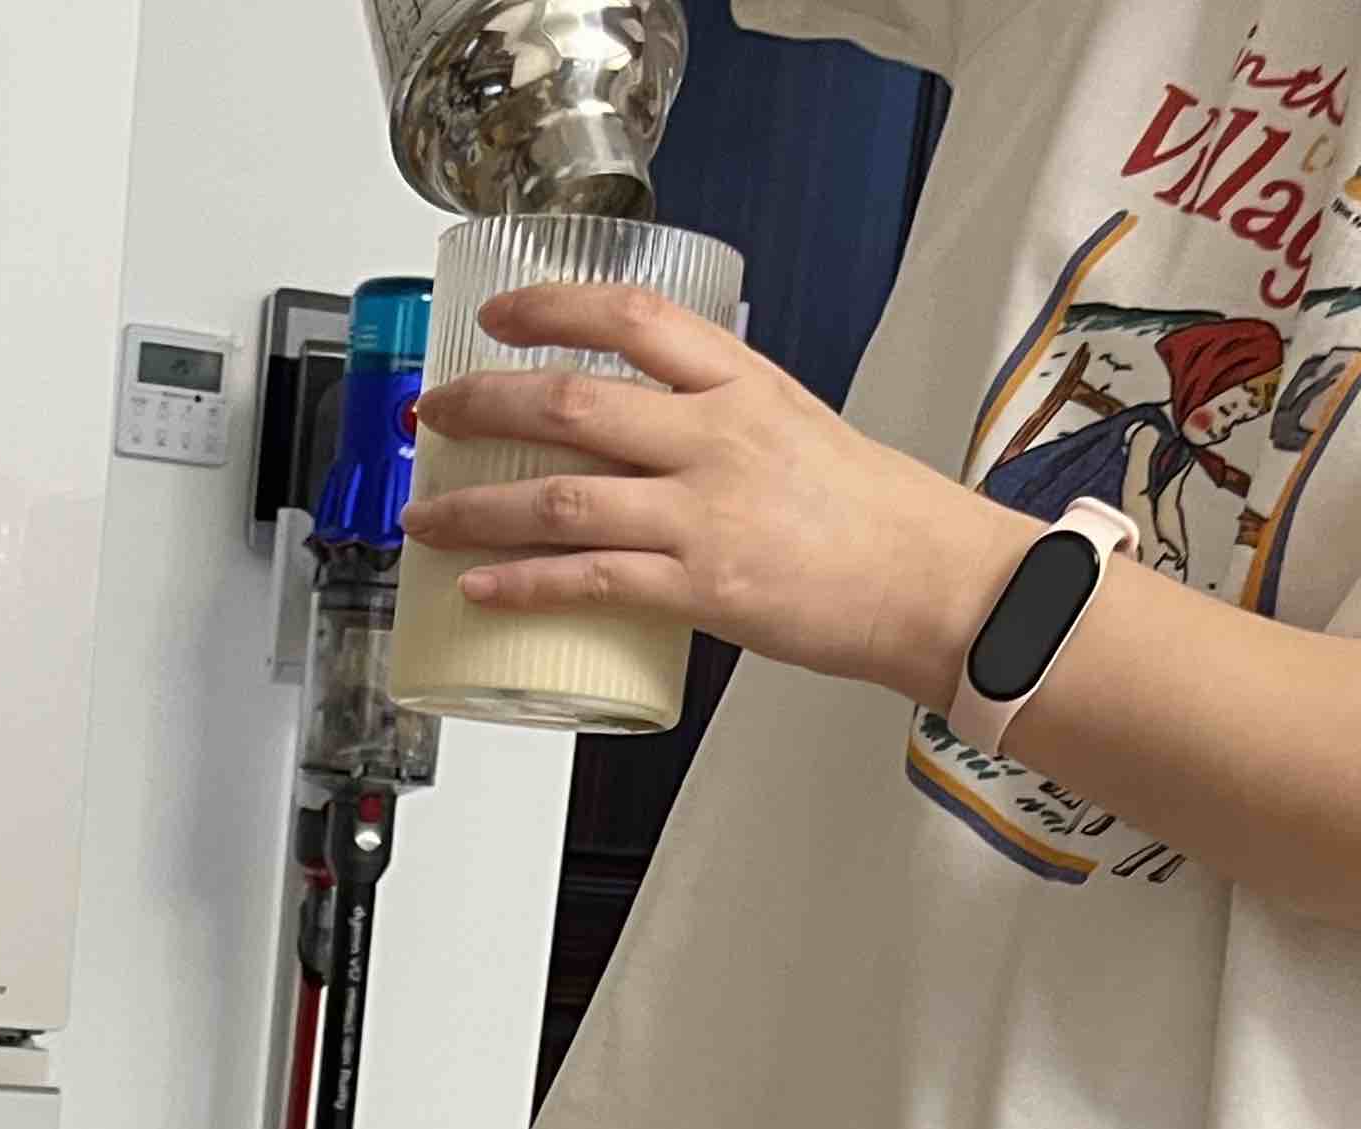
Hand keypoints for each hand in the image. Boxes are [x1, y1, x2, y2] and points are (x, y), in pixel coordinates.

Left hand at [403, 284, 1031, 710]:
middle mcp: (715, 435)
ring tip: (429, 520)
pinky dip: (524, 584)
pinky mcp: (701, 587)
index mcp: (740, 381)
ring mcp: (703, 512)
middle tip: (435, 414)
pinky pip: (589, 579)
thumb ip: (718, 417)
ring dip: (479, 509)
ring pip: (562, 497)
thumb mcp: (794, 424)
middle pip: (570, 402)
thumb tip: (644, 430)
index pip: (629, 316)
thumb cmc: (870, 513)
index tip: (497, 315)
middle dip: (483, 404)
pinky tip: (481, 588)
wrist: (931, 581)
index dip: (550, 307)